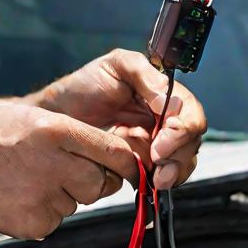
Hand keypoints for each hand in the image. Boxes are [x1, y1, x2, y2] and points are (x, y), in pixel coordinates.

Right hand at [0, 103, 137, 239]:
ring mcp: (45, 198)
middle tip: (62, 171)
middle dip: (92, 179)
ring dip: (64, 194)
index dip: (127, 163)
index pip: (115, 152)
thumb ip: (70, 131)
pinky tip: (17, 197)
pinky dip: (44, 211)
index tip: (131, 168)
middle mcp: (55, 164)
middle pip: (101, 182)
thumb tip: (111, 152)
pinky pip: (57, 219)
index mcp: (55, 131)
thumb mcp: (26, 117)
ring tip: (26, 180)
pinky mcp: (36, 224)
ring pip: (78, 201)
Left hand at [37, 48, 207, 189]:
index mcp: (163, 95)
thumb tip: (168, 102)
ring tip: (153, 178)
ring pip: (180, 163)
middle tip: (157, 165)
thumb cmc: (83, 86)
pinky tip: (141, 179)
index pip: (190, 114)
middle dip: (178, 156)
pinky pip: (158, 176)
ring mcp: (154, 143)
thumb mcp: (116, 66)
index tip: (160, 145)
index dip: (181, 131)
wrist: (55, 115)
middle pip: (191, 142)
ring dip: (171, 173)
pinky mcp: (140, 163)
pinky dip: (154, 181)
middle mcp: (164, 119)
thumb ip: (145, 75)